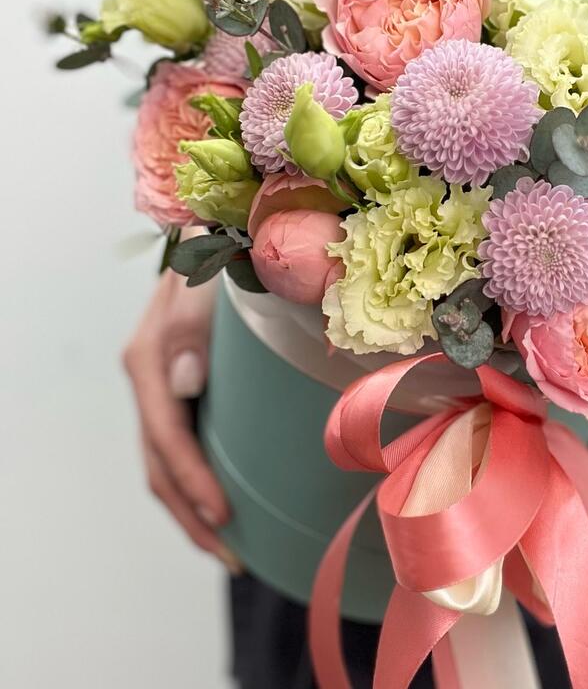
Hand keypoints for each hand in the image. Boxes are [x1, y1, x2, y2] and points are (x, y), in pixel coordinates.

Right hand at [122, 269, 236, 567]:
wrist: (216, 235)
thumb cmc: (215, 253)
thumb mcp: (202, 281)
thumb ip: (189, 328)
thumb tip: (186, 383)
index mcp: (150, 360)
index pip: (167, 437)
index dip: (192, 480)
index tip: (225, 515)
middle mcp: (152, 380)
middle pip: (158, 466)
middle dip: (191, 516)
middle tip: (233, 556)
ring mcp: (164, 388)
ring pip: (165, 464)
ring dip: (193, 509)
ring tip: (231, 547)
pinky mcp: (183, 389)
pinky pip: (181, 446)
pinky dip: (198, 481)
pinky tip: (226, 501)